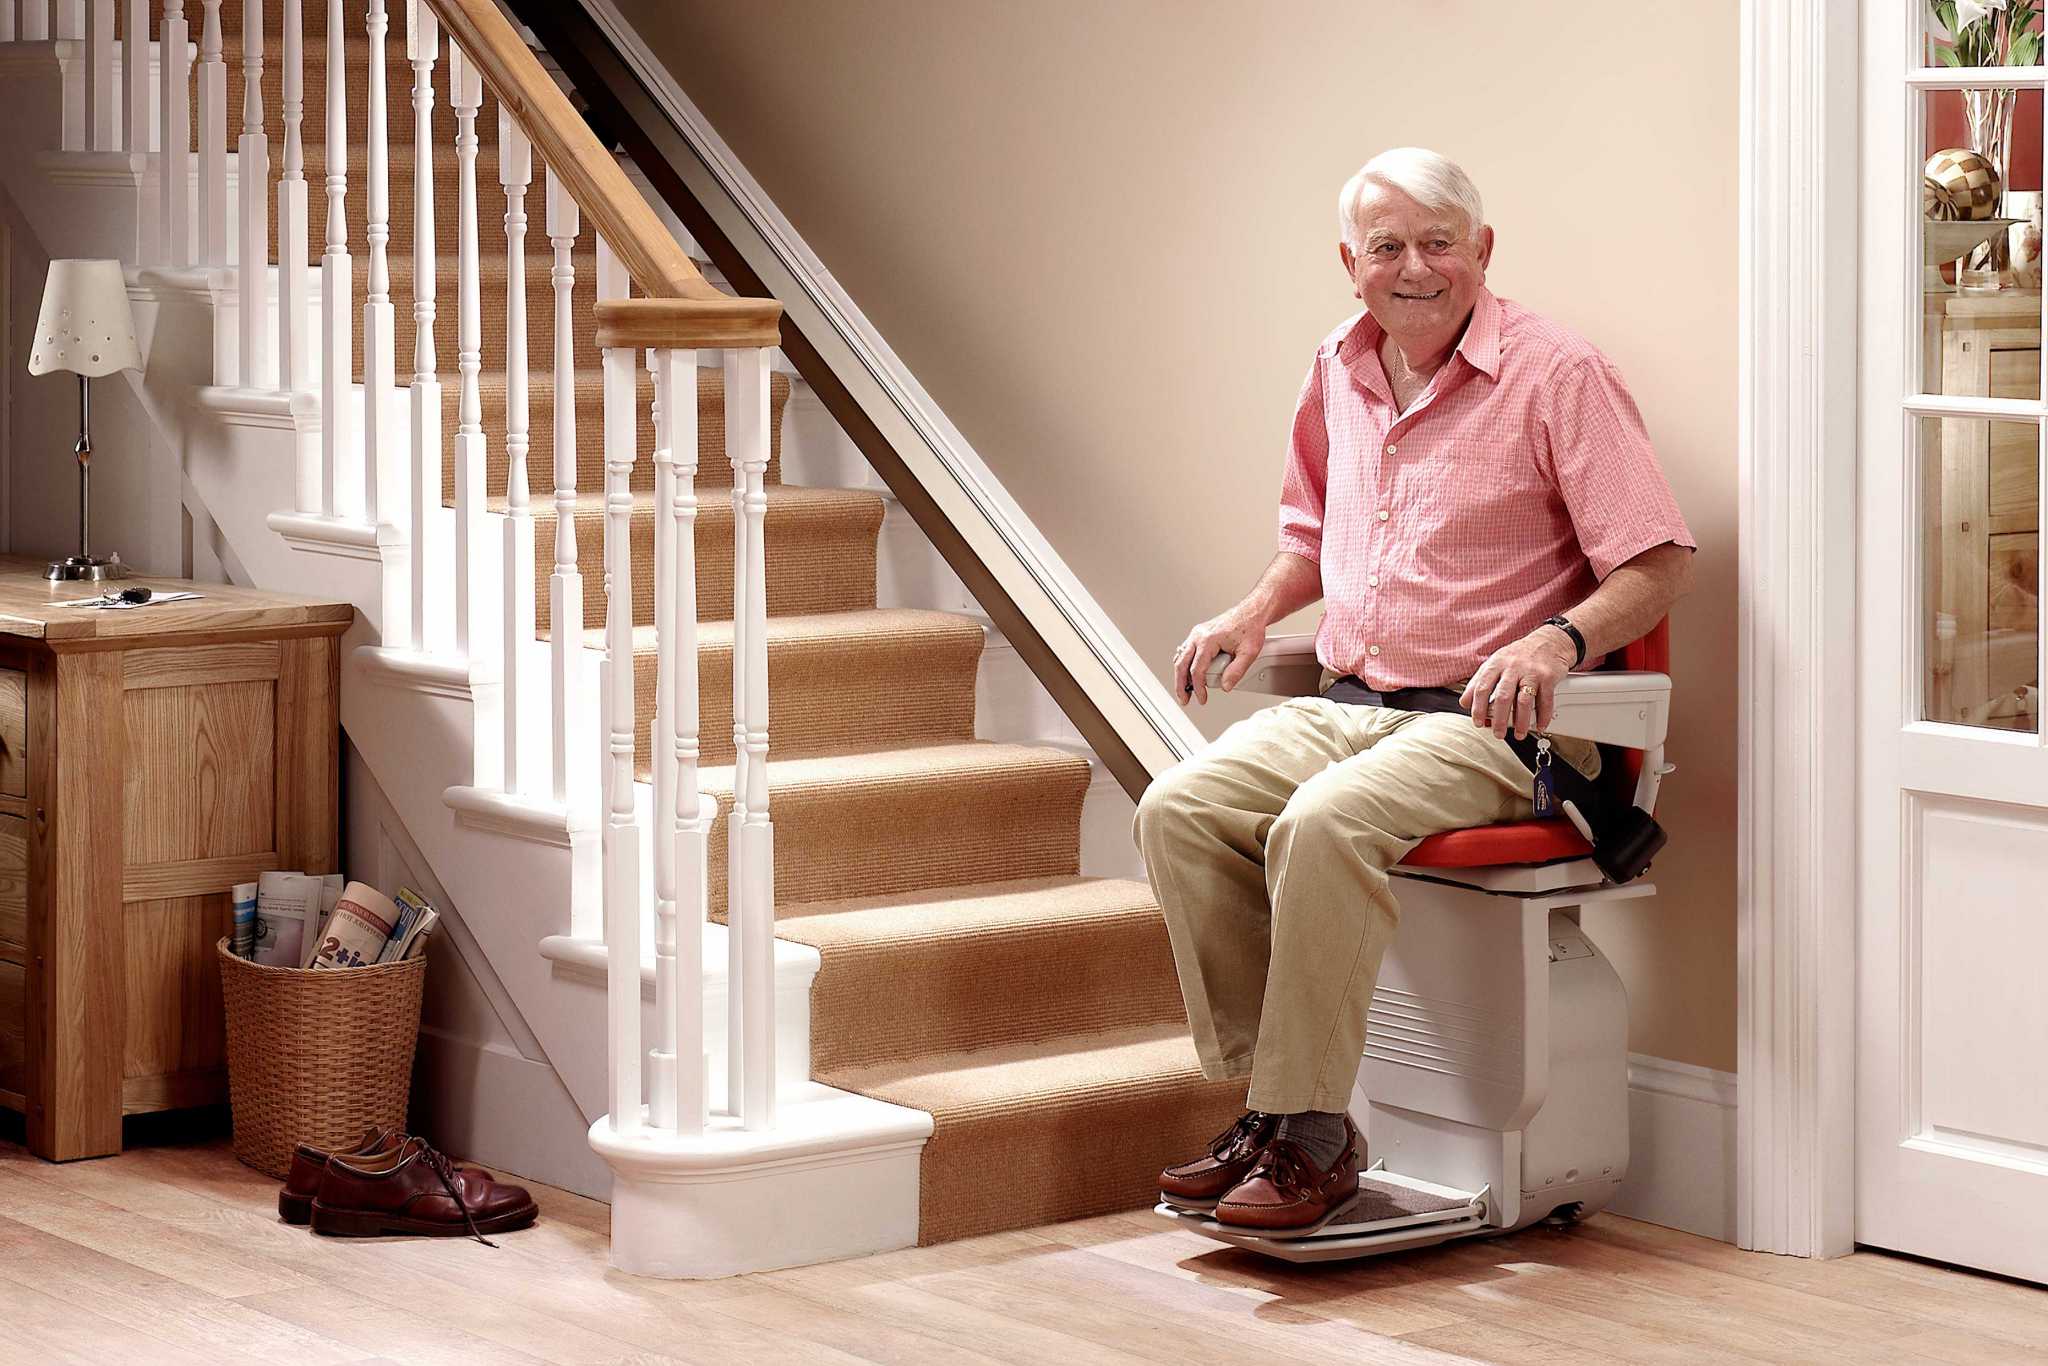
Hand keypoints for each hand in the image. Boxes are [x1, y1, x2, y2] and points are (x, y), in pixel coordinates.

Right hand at [1172, 607, 1268, 706]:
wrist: (1251, 613)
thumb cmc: (1250, 627)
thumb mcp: (1249, 652)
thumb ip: (1237, 671)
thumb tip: (1226, 686)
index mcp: (1208, 640)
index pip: (1197, 669)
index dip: (1198, 687)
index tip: (1202, 698)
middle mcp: (1198, 635)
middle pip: (1181, 664)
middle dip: (1181, 685)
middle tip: (1185, 699)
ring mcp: (1197, 634)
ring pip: (1180, 658)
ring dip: (1180, 676)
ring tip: (1185, 690)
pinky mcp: (1199, 635)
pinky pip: (1185, 651)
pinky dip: (1184, 665)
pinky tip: (1187, 674)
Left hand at [1459, 626, 1575, 739]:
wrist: (1549, 641)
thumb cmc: (1519, 655)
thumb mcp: (1495, 662)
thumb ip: (1479, 681)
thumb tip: (1464, 703)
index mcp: (1496, 664)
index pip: (1482, 688)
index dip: (1478, 707)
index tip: (1478, 722)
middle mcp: (1513, 667)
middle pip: (1503, 697)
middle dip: (1499, 719)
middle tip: (1497, 734)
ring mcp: (1531, 672)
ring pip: (1524, 701)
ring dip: (1521, 722)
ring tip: (1518, 734)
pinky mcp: (1548, 677)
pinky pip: (1545, 700)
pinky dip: (1543, 716)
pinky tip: (1539, 726)